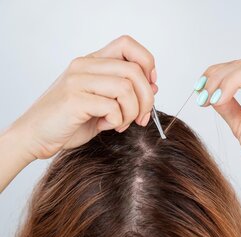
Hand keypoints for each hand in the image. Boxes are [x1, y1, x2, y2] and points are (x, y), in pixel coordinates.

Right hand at [8, 35, 157, 159]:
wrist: (35, 135)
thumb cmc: (70, 120)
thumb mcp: (103, 103)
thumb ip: (124, 92)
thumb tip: (154, 86)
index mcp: (92, 62)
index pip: (127, 44)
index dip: (147, 62)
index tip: (151, 84)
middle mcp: (85, 66)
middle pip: (133, 70)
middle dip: (147, 98)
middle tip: (142, 118)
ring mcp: (78, 80)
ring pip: (126, 88)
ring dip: (132, 112)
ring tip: (121, 124)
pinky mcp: (74, 99)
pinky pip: (112, 107)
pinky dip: (117, 121)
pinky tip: (105, 126)